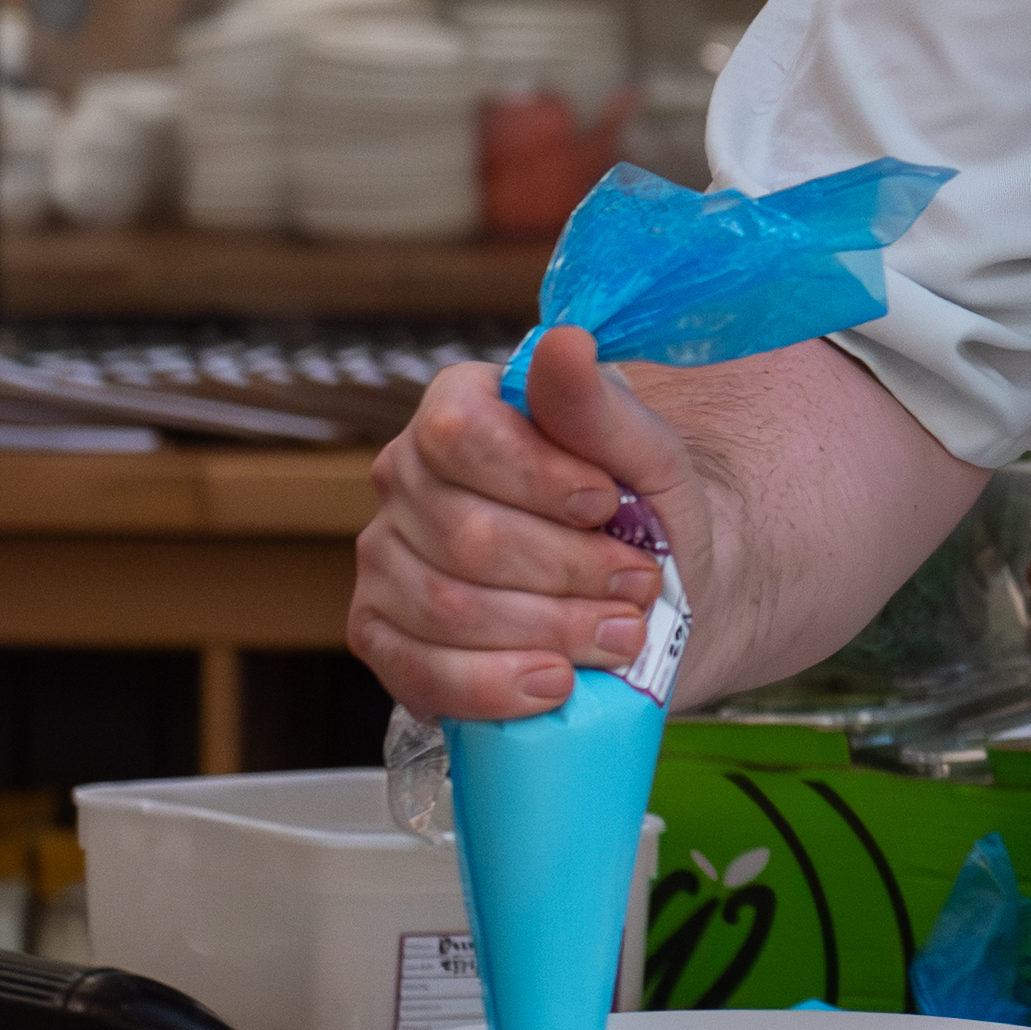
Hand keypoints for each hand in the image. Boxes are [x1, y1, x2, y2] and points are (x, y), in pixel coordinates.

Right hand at [353, 325, 682, 722]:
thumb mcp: (647, 456)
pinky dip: (494, 686)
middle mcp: (406, 480)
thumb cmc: (640, 515)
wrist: (648, 598)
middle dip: (567, 571)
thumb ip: (599, 408)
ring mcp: (384, 560)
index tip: (608, 503)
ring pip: (447, 607)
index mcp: (458, 410)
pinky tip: (553, 683)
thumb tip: (563, 343)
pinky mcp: (383, 636)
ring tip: (619, 635)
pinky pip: (417, 670)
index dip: (537, 477)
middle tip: (638, 587)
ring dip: (549, 630)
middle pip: (463, 534)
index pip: (458, 432)